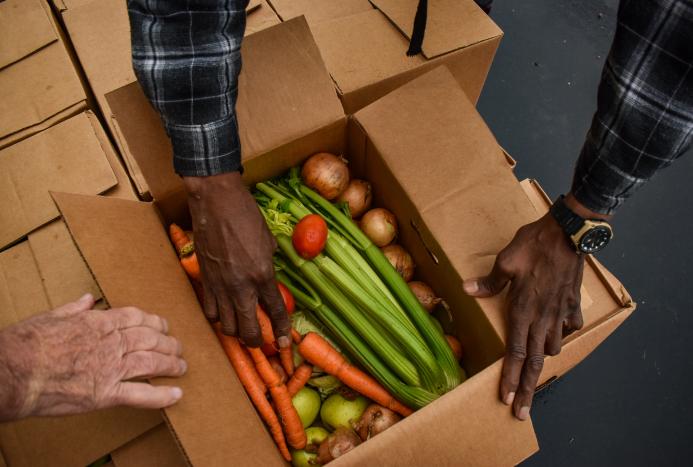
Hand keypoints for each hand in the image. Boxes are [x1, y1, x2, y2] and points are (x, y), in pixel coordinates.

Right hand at [0, 294, 185, 421]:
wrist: (14, 371)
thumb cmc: (26, 343)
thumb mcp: (50, 316)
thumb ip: (73, 308)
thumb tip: (87, 298)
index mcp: (98, 323)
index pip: (136, 318)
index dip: (153, 322)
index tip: (163, 325)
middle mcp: (111, 343)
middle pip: (149, 339)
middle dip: (168, 343)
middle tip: (178, 347)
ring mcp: (110, 368)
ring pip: (151, 362)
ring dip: (170, 364)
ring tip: (181, 367)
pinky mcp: (105, 394)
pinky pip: (140, 394)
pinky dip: (161, 396)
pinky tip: (176, 395)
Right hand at [183, 172, 290, 347]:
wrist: (216, 201)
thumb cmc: (246, 216)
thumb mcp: (268, 241)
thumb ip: (269, 265)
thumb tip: (267, 280)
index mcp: (262, 274)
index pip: (276, 312)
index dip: (282, 331)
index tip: (284, 344)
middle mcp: (241, 286)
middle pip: (248, 330)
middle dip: (256, 341)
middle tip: (260, 340)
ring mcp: (219, 285)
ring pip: (226, 326)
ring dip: (236, 330)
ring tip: (242, 325)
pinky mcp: (203, 280)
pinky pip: (210, 311)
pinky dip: (218, 317)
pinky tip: (223, 311)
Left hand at [463, 194, 603, 419]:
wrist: (569, 232)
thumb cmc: (534, 245)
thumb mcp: (506, 261)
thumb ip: (490, 282)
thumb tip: (468, 290)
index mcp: (523, 310)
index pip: (514, 353)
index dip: (510, 378)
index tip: (506, 399)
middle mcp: (542, 318)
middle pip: (534, 362)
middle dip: (527, 389)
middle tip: (522, 412)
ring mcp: (560, 312)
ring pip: (552, 347)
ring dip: (544, 362)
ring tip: (536, 374)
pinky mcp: (572, 303)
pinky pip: (569, 326)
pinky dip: (564, 335)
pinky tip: (559, 337)